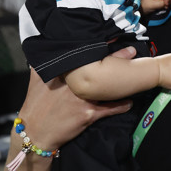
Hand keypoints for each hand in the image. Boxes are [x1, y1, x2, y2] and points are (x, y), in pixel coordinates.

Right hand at [17, 47, 136, 150]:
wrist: (35, 133)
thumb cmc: (36, 105)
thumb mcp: (35, 81)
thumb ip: (40, 64)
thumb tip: (42, 48)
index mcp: (62, 72)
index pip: (82, 56)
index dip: (96, 46)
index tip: (112, 38)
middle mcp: (73, 83)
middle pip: (98, 68)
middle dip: (116, 57)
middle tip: (131, 50)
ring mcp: (82, 98)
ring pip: (107, 86)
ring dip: (122, 79)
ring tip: (135, 71)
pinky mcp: (88, 113)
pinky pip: (109, 109)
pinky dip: (121, 106)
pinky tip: (129, 102)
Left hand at [140, 0, 170, 13]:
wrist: (138, 8)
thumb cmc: (142, 6)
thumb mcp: (152, 5)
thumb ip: (161, 3)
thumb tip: (167, 3)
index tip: (167, 4)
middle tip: (167, 5)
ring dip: (167, 0)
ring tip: (166, 5)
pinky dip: (166, 1)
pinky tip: (164, 4)